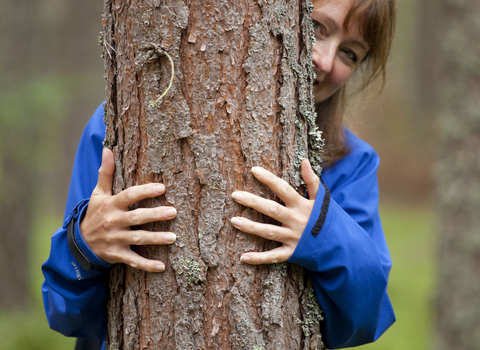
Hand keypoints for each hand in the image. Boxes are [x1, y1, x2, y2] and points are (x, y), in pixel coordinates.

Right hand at [79, 148, 176, 271]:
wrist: (79, 244)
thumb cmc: (95, 214)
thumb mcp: (98, 194)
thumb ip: (106, 173)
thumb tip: (107, 149)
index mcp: (111, 205)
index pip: (129, 196)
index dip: (145, 191)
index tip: (162, 187)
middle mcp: (113, 222)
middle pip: (137, 218)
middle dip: (155, 215)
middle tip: (174, 212)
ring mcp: (115, 240)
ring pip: (138, 239)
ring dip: (156, 239)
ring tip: (174, 238)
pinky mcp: (117, 255)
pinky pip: (133, 261)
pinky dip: (146, 265)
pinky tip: (162, 267)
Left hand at [230, 159, 319, 263]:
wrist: (339, 245)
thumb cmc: (325, 219)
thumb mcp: (321, 199)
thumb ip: (312, 180)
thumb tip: (304, 160)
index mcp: (302, 206)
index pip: (284, 189)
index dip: (269, 179)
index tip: (253, 170)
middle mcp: (296, 221)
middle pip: (272, 209)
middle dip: (253, 202)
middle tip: (235, 195)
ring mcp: (293, 238)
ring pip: (269, 232)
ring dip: (251, 227)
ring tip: (233, 221)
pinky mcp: (292, 253)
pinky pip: (273, 256)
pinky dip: (259, 258)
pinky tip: (243, 257)